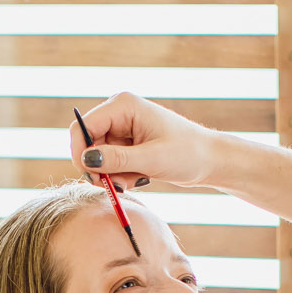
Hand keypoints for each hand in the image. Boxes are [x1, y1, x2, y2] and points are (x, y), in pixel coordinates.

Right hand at [70, 93, 222, 189]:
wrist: (210, 160)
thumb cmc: (188, 154)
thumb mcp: (151, 159)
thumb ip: (117, 159)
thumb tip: (86, 160)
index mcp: (123, 105)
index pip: (83, 127)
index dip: (81, 153)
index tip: (92, 178)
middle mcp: (118, 112)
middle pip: (87, 143)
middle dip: (98, 168)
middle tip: (114, 186)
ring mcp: (122, 128)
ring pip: (98, 157)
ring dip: (112, 174)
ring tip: (136, 180)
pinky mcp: (126, 144)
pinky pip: (110, 163)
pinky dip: (120, 175)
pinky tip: (140, 177)